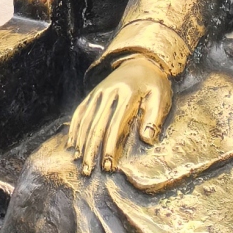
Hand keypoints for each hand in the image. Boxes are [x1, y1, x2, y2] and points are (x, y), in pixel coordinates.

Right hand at [68, 55, 172, 174]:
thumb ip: (154, 117)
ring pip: (86, 121)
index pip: (115, 125)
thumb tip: (147, 139)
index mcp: (127, 95)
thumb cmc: (154, 84)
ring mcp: (98, 92)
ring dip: (81, 143)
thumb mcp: (160, 96)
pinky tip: (72, 145)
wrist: (140, 60)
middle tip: (89, 171)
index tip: (108, 166)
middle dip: (91, 150)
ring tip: (80, 163)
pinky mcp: (92, 94)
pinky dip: (74, 129)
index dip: (110, 147)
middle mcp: (108, 93)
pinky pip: (80, 112)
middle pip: (96, 126)